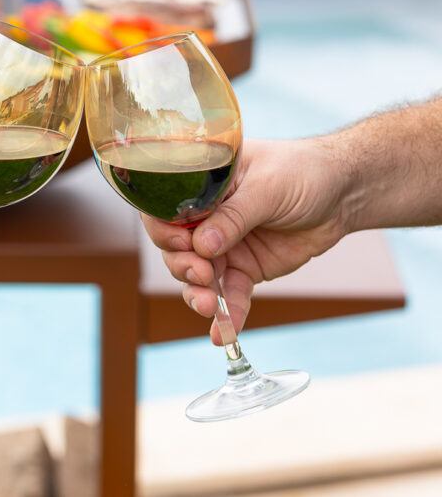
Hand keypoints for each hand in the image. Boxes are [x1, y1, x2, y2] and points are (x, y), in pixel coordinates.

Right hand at [141, 138, 350, 343]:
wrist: (342, 193)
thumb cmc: (301, 172)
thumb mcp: (267, 187)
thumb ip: (234, 217)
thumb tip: (202, 246)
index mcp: (200, 187)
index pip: (164, 208)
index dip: (163, 229)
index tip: (180, 243)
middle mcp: (204, 217)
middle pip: (174, 248)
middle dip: (182, 266)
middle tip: (202, 274)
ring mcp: (222, 246)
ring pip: (196, 276)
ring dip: (197, 294)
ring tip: (208, 307)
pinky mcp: (244, 269)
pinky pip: (230, 295)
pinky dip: (227, 315)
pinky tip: (224, 333)